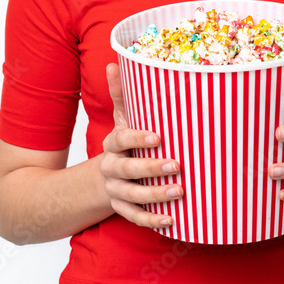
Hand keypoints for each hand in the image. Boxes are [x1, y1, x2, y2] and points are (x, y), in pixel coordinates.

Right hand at [99, 62, 183, 228]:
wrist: (103, 178)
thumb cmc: (123, 144)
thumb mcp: (122, 120)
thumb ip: (122, 94)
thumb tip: (114, 62)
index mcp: (113, 143)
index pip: (121, 139)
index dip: (137, 138)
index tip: (158, 138)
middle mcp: (112, 168)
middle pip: (127, 169)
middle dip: (152, 168)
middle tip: (176, 165)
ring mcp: (116, 190)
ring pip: (132, 196)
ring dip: (155, 195)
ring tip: (179, 192)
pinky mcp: (122, 208)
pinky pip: (135, 217)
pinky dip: (152, 220)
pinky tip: (172, 219)